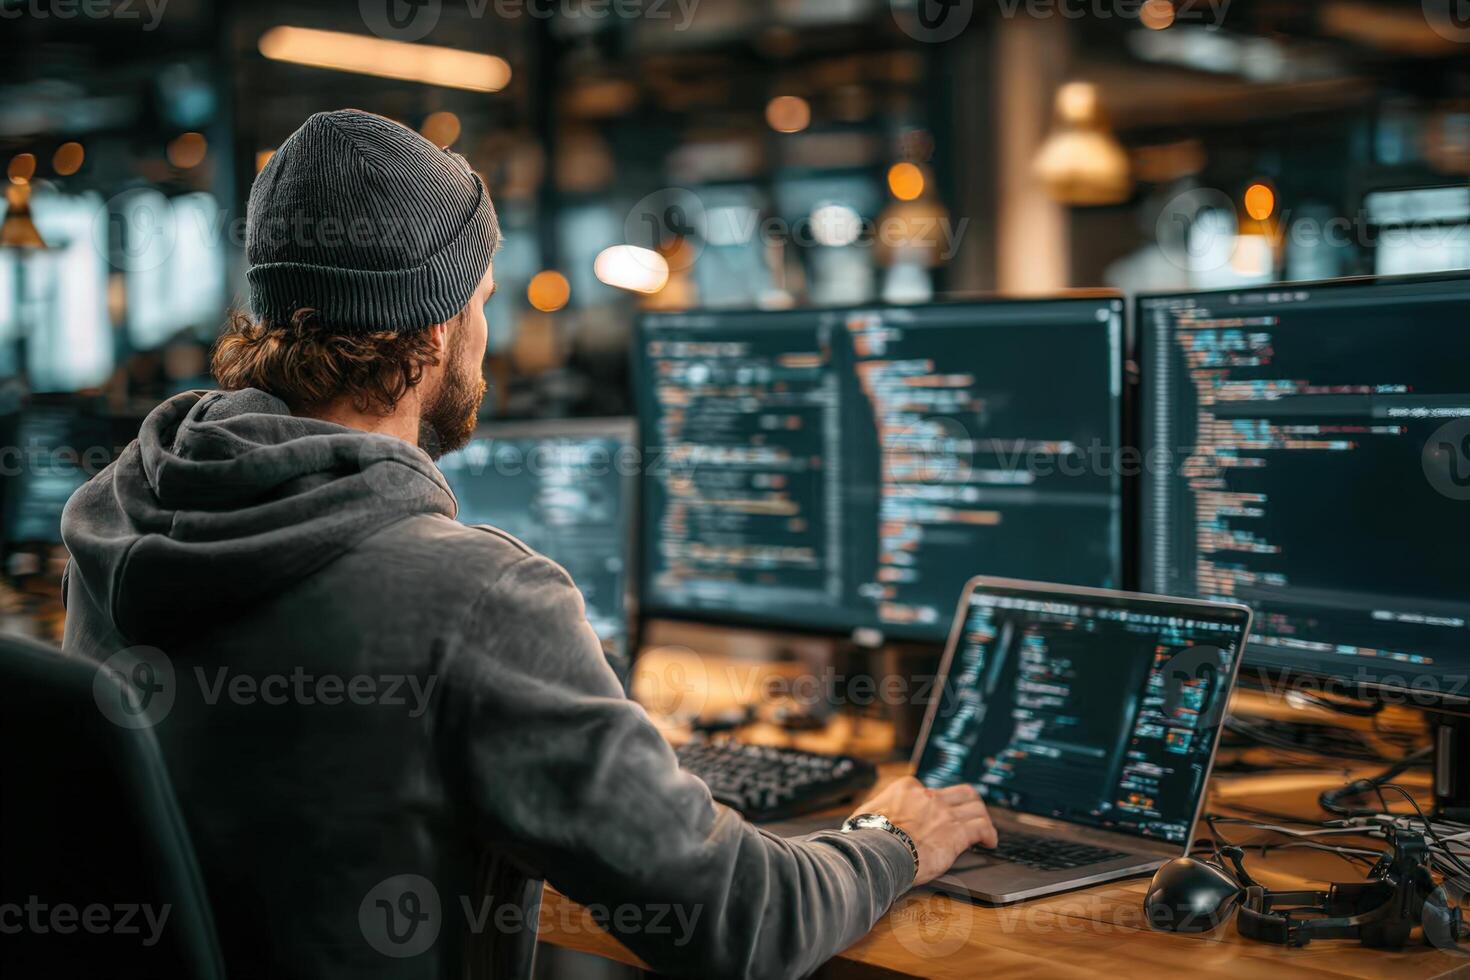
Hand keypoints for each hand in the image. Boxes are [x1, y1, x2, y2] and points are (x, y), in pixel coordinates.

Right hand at [850, 776, 996, 886]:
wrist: (877, 853)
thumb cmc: (867, 839)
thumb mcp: (866, 815)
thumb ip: (878, 811)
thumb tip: (871, 818)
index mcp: (906, 789)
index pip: (929, 790)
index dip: (938, 804)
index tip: (940, 816)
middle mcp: (928, 796)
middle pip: (960, 792)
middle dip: (969, 802)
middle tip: (971, 814)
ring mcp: (944, 813)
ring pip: (976, 806)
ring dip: (983, 817)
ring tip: (985, 830)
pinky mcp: (956, 832)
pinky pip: (982, 827)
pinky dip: (989, 833)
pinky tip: (989, 842)